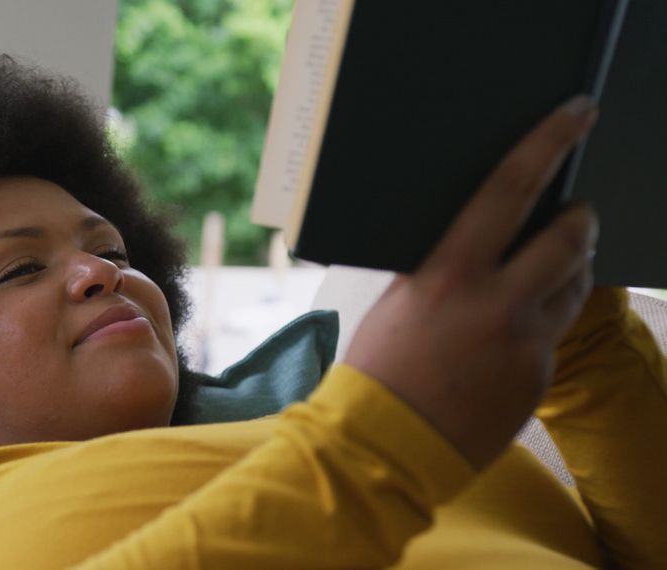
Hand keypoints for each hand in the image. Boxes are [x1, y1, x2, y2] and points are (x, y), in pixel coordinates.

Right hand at [344, 96, 599, 469]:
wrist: (388, 444)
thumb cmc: (380, 368)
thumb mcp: (401, 300)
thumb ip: (444, 268)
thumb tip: (477, 240)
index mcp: (451, 274)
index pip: (510, 190)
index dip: (548, 143)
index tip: (578, 112)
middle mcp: (498, 303)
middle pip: (571, 237)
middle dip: (581, 217)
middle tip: (577, 211)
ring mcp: (526, 343)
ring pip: (576, 286)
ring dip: (570, 268)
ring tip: (545, 272)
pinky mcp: (540, 378)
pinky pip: (556, 335)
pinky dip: (541, 324)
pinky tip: (508, 338)